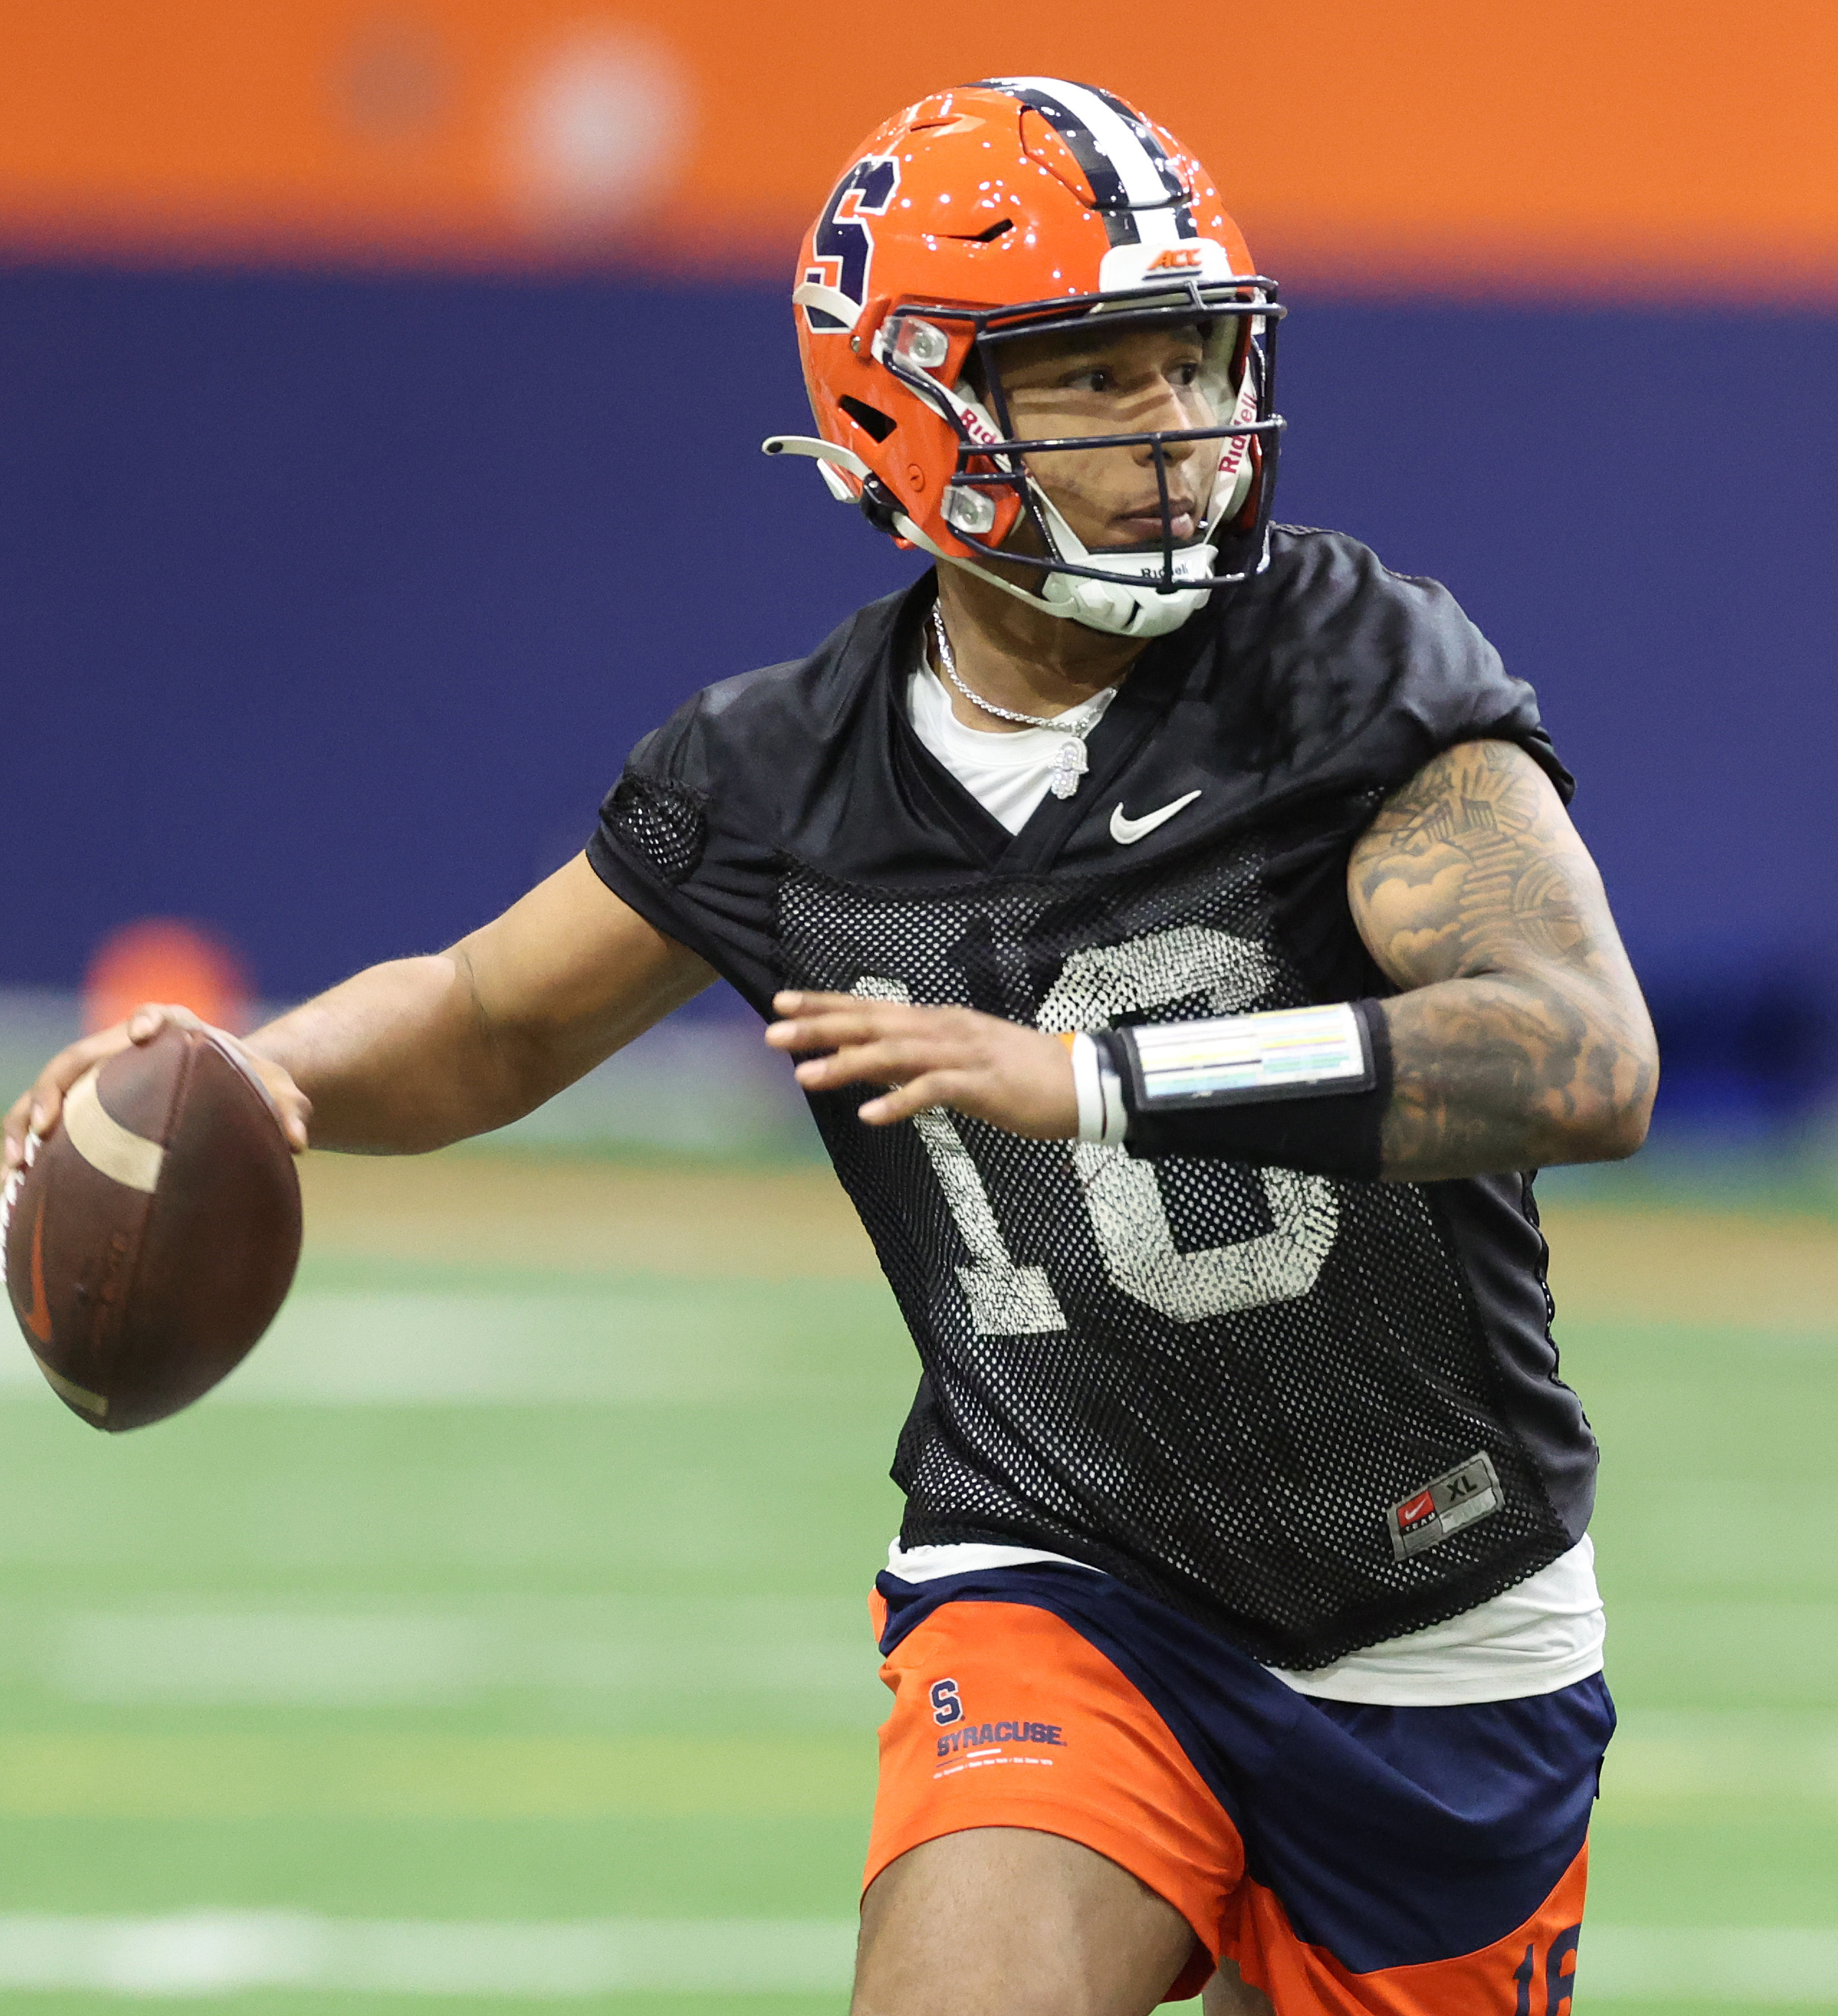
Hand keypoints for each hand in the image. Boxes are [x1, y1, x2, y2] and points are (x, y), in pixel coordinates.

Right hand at [2, 1003, 311, 1174]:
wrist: (220, 1087)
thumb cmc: (242, 1082)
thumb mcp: (270, 1089)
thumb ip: (286, 1107)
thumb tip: (301, 1141)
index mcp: (173, 1030)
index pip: (158, 1016)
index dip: (148, 1019)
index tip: (145, 1032)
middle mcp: (121, 1047)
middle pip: (78, 1058)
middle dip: (55, 1087)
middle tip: (46, 1123)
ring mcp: (94, 1078)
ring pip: (46, 1094)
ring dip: (23, 1126)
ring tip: (16, 1165)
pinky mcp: (78, 1109)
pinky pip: (39, 1127)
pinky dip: (24, 1151)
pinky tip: (14, 1188)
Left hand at [766, 991, 1076, 1137]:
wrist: (1081, 1081)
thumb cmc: (1018, 1075)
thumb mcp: (958, 1061)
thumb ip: (912, 1061)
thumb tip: (865, 1066)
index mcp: (936, 1022)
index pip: (870, 1008)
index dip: (824, 1005)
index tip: (781, 1004)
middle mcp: (944, 1029)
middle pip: (873, 1023)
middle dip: (821, 1027)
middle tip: (772, 1033)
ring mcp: (963, 1054)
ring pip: (895, 1054)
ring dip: (848, 1064)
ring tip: (806, 1076)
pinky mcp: (982, 1084)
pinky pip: (934, 1091)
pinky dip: (900, 1102)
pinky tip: (870, 1115)